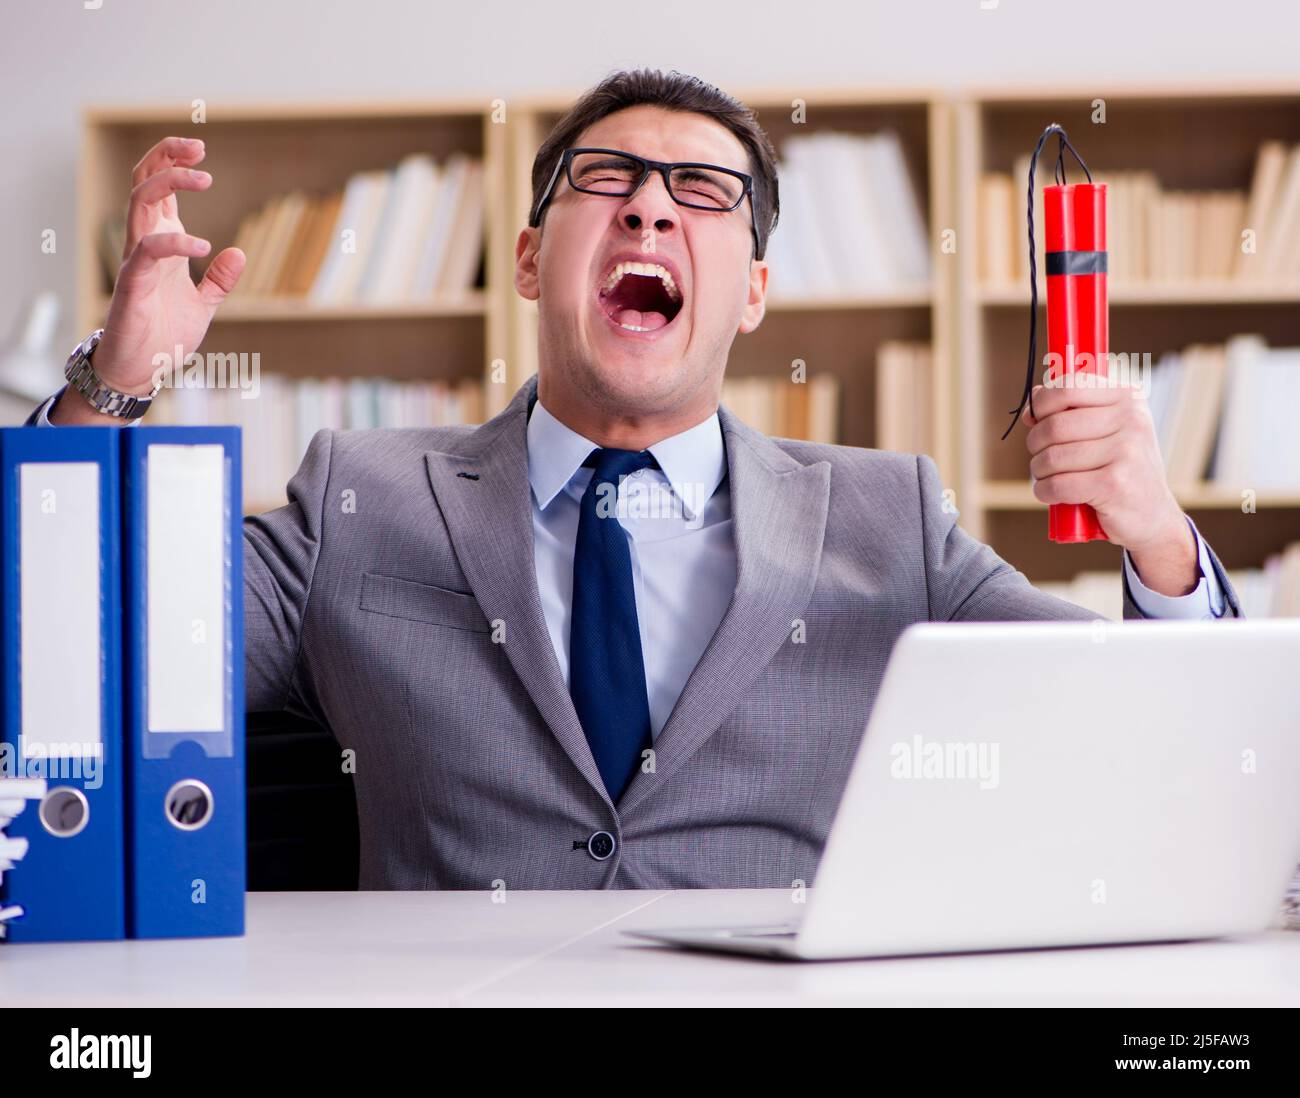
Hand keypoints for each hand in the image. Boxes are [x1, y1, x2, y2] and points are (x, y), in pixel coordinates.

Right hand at [53, 136, 244, 422]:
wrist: (141, 370)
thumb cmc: (165, 335)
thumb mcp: (204, 304)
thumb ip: (220, 280)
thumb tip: (239, 252)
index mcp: (163, 243)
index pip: (161, 188)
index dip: (175, 162)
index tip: (200, 149)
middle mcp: (146, 243)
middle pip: (144, 181)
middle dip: (167, 157)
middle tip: (198, 147)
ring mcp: (136, 260)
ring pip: (140, 202)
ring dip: (169, 182)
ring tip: (204, 179)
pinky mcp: (132, 282)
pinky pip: (148, 250)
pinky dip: (175, 241)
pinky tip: (204, 246)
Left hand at [1022, 377, 1198, 594]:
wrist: (1153, 515)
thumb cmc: (1121, 468)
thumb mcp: (1107, 429)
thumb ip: (1073, 408)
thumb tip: (1033, 397)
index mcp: (1128, 398)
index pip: (1067, 387)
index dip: (1041, 404)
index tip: (1035, 421)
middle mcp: (1131, 420)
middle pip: (1053, 425)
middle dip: (1035, 445)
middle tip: (1042, 458)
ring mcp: (1126, 451)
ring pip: (1052, 457)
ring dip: (1039, 472)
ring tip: (1050, 477)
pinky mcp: (1115, 484)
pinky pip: (1058, 485)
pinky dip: (1045, 492)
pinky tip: (1051, 494)